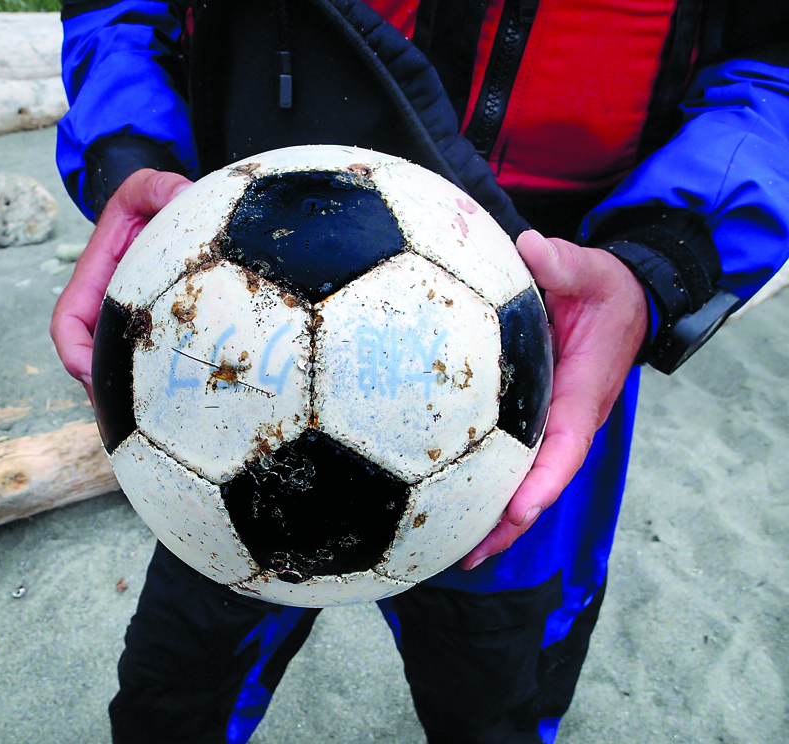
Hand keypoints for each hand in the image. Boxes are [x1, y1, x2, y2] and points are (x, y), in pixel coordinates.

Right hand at [50, 169, 191, 399]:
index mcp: (93, 282)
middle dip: (104, 392)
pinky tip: (179, 410)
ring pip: (119, 371)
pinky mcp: (151, 334)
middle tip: (129, 418)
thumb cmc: (148, 203)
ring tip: (154, 425)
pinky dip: (155, 390)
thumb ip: (156, 186)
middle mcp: (105, 310)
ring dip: (129, 400)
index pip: (67, 324)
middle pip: (92, 361)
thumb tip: (179, 193)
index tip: (89, 373)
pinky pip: (147, 367)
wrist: (163, 213)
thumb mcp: (146, 188)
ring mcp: (127, 325)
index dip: (73, 352)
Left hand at [460, 230, 648, 568]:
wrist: (624, 304)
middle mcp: (569, 420)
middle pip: (541, 481)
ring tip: (455, 552)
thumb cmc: (606, 291)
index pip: (566, 444)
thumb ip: (565, 263)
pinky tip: (448, 505)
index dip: (544, 481)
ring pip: (526, 480)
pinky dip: (488, 487)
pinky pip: (512, 461)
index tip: (517, 509)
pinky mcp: (534, 422)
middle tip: (471, 552)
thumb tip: (532, 249)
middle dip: (511, 520)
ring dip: (496, 517)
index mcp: (583, 393)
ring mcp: (552, 425)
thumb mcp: (593, 271)